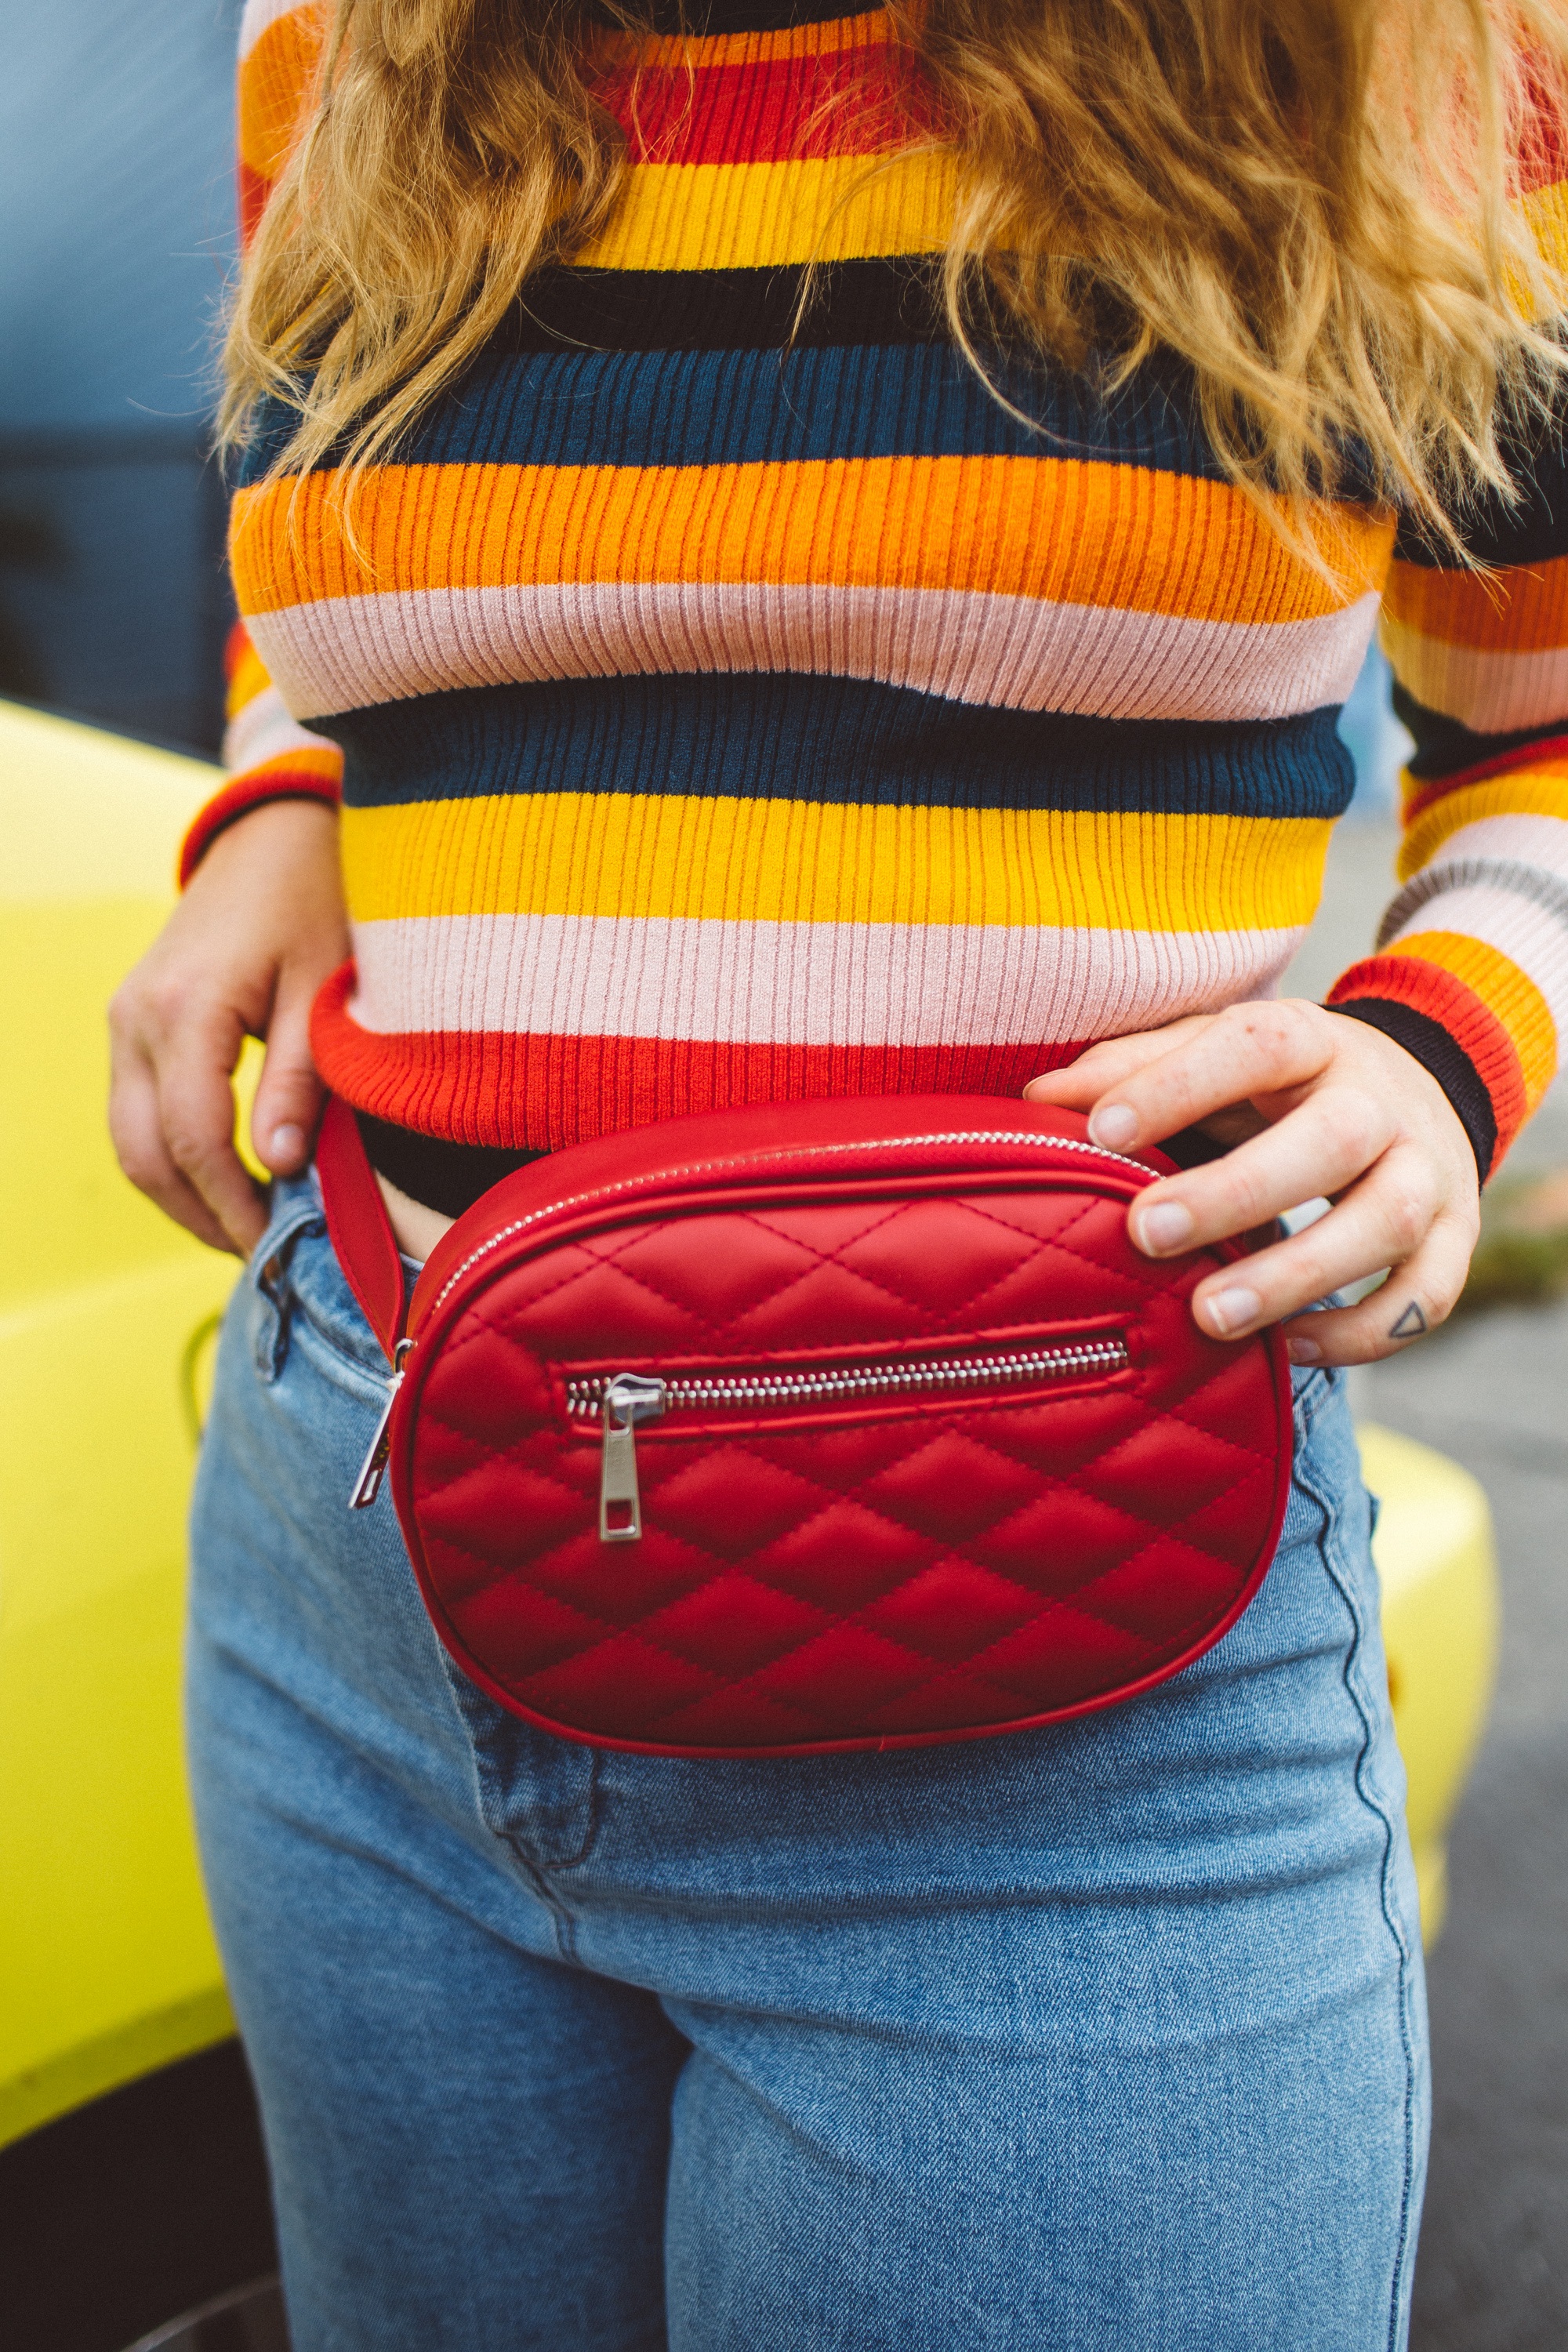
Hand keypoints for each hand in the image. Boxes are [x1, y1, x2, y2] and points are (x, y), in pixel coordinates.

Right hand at [109, 799, 348, 1255]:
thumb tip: (282, 1169)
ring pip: (130, 1138)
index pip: (196, 1139)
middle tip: (262, 1254)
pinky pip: (136, 1109)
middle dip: (199, 1215)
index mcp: (185, 1007)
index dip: (234, 1205)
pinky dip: (173, 1155)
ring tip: (246, 1228)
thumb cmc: (316, 898)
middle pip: (144, 1152)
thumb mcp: (325, 988)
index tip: (277, 1247)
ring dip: (182, 1193)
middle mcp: (137, 1017)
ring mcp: (126, 1018)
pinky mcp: (133, 1020)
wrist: (275, 829)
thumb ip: (300, 1079)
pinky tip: (229, 1179)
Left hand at [1024, 999, 1480, 1364]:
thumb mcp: (1213, 1055)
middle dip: (1237, 1192)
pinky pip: (1422, 1298)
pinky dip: (1358, 1333)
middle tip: (1147, 1232)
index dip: (1177, 1084)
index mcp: (1312, 1041)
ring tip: (1211, 1316)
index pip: (1255, 1044)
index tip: (1099, 1131)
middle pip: (1331, 1140)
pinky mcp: (1457, 1239)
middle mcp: (1382, 1102)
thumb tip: (1038, 1097)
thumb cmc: (1276, 1085)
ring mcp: (1430, 1172)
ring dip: (1299, 1275)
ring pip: (1389, 1222)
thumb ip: (1131, 1069)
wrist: (1411, 1093)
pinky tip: (1285, 1348)